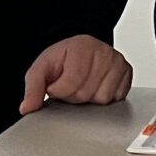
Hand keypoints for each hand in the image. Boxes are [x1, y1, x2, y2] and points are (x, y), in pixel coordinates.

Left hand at [18, 35, 132, 113]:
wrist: (81, 50)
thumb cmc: (63, 59)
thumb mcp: (42, 69)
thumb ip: (33, 88)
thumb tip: (28, 107)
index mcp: (82, 48)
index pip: (71, 84)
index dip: (59, 90)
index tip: (55, 85)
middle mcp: (104, 52)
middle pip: (85, 94)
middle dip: (73, 95)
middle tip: (70, 84)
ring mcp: (118, 62)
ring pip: (102, 99)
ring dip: (90, 98)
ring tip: (84, 84)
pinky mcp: (127, 73)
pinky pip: (116, 99)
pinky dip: (105, 97)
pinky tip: (97, 86)